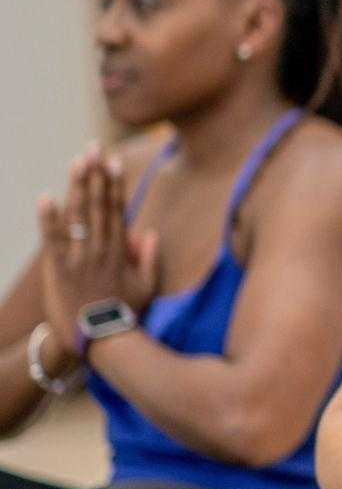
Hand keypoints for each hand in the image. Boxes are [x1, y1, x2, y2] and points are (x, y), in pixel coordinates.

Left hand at [37, 146, 159, 354]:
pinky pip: (53, 239)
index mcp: (120, 251)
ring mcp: (79, 258)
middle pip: (97, 204)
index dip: (114, 184)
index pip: (117, 209)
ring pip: (78, 215)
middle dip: (94, 174)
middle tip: (92, 148)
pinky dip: (48, 218)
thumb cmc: (125, 314)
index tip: (112, 161)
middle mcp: (100, 249)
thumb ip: (149, 258)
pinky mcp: (59, 269)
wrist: (100, 340)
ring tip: (76, 162)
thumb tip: (147, 231)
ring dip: (76, 186)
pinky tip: (45, 197)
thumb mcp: (147, 287)